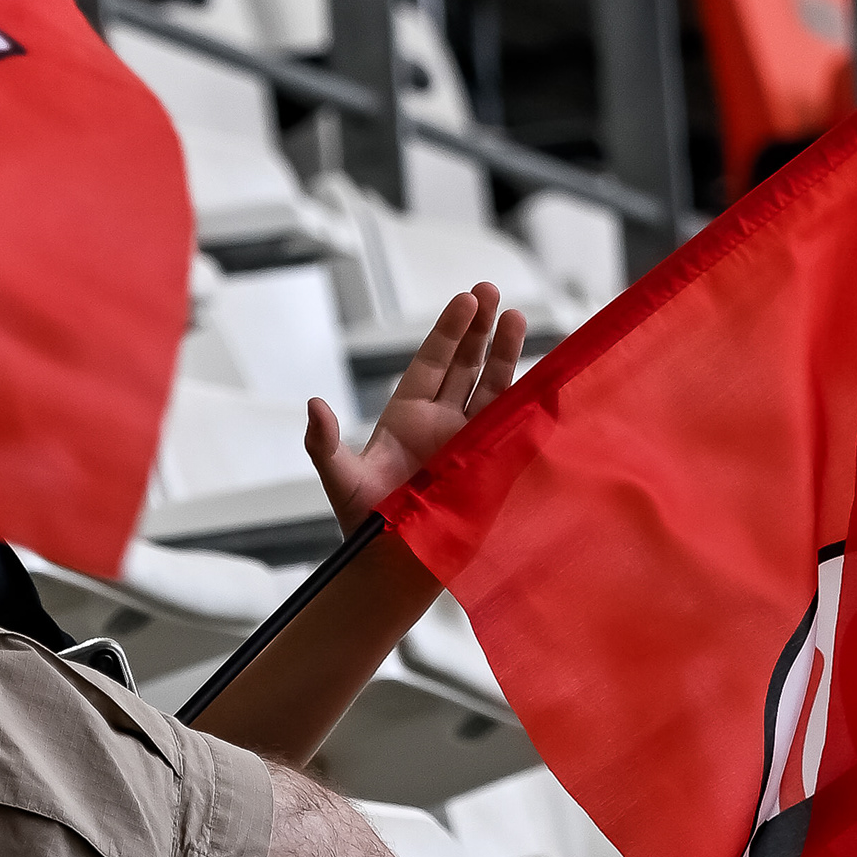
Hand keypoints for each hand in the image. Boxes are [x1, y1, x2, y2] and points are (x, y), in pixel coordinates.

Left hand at [305, 279, 527, 532]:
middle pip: (465, 364)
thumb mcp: (339, 478)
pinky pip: (511, 426)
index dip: (449, 331)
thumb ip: (325, 442)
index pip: (433, 361)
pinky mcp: (490, 465)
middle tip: (490, 290)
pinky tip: (543, 374)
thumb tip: (313, 405)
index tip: (465, 299)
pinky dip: (526, 401)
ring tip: (516, 316)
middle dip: (478, 329)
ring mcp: (469, 442)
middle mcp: (441, 422)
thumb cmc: (363, 525)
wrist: (393, 566)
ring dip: (505, 354)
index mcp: (407, 415)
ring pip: (492, 388)